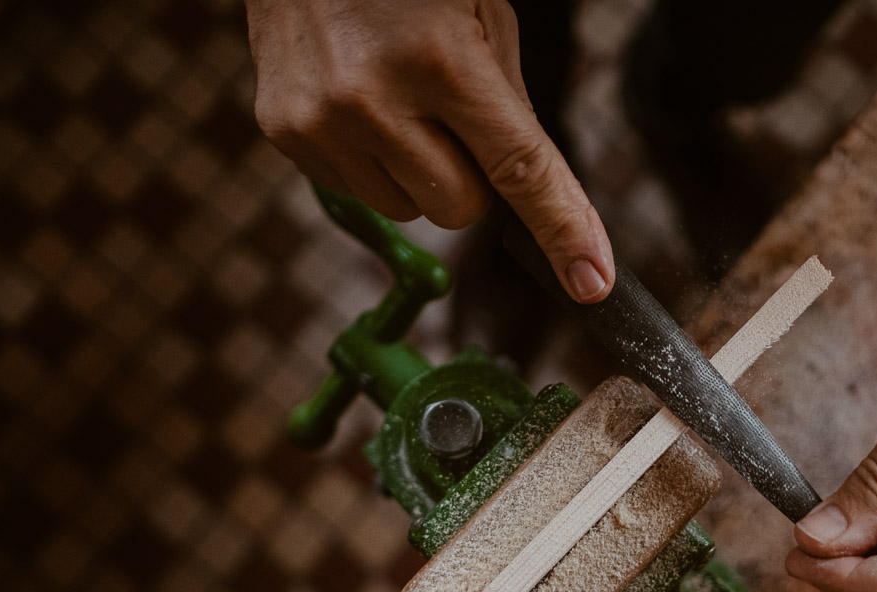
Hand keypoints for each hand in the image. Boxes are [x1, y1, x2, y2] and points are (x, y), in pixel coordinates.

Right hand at [246, 0, 614, 301]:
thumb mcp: (482, 14)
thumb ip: (511, 105)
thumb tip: (539, 197)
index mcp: (442, 60)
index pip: (517, 169)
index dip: (561, 228)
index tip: (591, 281)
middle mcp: (374, 97)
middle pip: (461, 209)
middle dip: (473, 177)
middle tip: (452, 113)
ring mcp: (321, 121)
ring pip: (409, 211)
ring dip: (419, 172)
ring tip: (398, 97)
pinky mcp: (285, 134)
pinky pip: (359, 194)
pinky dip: (373, 163)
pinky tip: (359, 102)